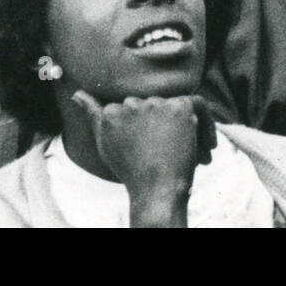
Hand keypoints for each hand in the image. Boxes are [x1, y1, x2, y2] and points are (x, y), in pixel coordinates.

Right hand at [71, 91, 216, 225]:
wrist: (154, 191)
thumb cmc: (130, 171)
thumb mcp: (104, 142)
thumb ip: (92, 114)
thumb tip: (76, 93)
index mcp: (112, 109)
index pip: (136, 108)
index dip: (149, 129)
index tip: (158, 150)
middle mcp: (132, 102)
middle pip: (155, 106)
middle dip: (167, 129)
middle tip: (177, 155)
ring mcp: (155, 103)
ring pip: (176, 107)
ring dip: (188, 130)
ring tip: (195, 156)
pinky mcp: (178, 107)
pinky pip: (199, 103)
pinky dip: (207, 123)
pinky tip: (209, 146)